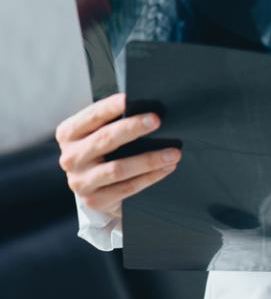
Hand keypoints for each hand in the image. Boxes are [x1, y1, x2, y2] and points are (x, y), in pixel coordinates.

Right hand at [56, 93, 180, 216]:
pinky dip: (151, 176)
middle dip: (132, 128)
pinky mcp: (94, 199)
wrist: (94, 189)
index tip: (129, 99)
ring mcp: (80, 181)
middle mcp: (70, 157)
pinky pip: (128, 187)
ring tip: (173, 152)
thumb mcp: (99, 133)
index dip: (109, 107)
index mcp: (69, 134)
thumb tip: (145, 107)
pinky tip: (167, 167)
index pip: (90, 117)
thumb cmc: (102, 152)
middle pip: (105, 139)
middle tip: (156, 120)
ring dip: (150, 159)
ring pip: (118, 168)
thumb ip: (113, 121)